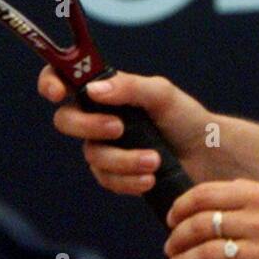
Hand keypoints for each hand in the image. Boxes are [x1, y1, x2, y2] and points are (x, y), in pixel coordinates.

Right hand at [38, 67, 216, 194]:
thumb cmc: (185, 117)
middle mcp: (98, 117)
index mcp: (106, 90)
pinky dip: (128, 180)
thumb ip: (129, 87)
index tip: (58, 93)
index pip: (64, 79)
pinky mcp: (115, 175)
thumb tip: (93, 90)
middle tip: (118, 128)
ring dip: (122, 159)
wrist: (208, 155)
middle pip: (66, 121)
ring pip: (92, 155)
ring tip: (154, 160)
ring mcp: (105, 147)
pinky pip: (107, 180)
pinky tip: (150, 178)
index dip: (50, 82)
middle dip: (88, 126)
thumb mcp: (162, 94)